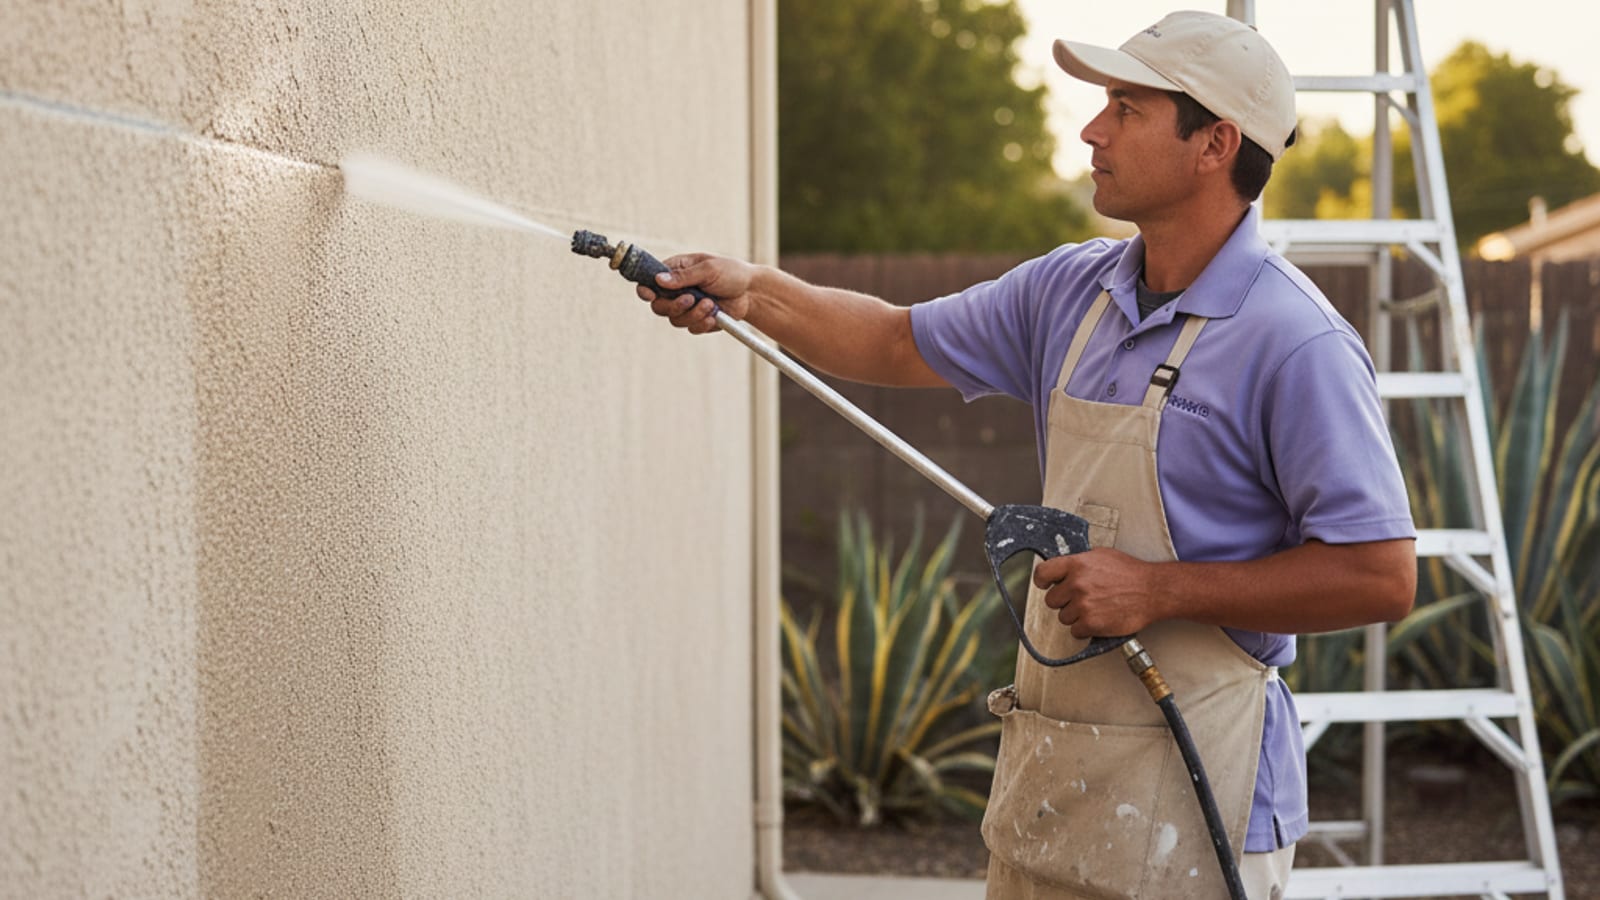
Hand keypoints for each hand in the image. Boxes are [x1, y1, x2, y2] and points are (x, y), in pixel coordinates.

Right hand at [635, 253, 756, 334]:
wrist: (751, 292)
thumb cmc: (731, 273)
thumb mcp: (708, 269)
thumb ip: (684, 276)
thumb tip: (659, 280)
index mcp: (676, 271)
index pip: (650, 281)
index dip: (645, 290)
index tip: (649, 295)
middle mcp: (677, 290)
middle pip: (658, 306)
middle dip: (674, 306)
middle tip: (690, 299)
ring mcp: (687, 307)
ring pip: (675, 320)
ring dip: (693, 314)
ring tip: (711, 304)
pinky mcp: (697, 320)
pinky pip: (691, 328)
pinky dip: (702, 323)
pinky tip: (714, 315)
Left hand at [1033, 548, 1169, 638]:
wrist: (1153, 591)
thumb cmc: (1130, 573)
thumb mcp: (1101, 556)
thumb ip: (1079, 562)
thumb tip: (1063, 569)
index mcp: (1076, 564)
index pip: (1042, 573)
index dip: (1041, 581)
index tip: (1044, 585)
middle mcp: (1076, 584)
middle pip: (1051, 600)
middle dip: (1064, 601)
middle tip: (1081, 599)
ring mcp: (1083, 605)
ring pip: (1063, 617)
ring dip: (1075, 616)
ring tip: (1095, 608)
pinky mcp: (1091, 624)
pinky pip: (1075, 631)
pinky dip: (1085, 629)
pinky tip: (1098, 619)